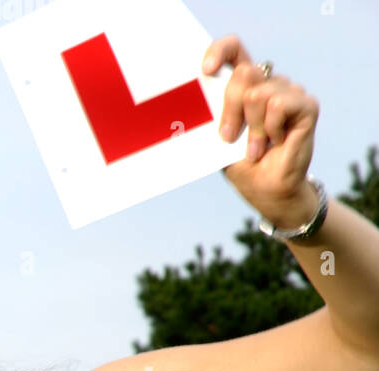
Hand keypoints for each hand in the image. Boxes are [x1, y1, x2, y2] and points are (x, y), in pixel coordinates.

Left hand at [202, 35, 318, 228]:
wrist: (267, 191)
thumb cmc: (242, 166)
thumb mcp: (219, 140)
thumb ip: (215, 115)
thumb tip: (191, 99)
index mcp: (245, 87)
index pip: (234, 51)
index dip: (220, 51)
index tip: (206, 70)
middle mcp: (269, 84)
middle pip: (244, 74)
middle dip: (231, 110)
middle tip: (229, 137)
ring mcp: (290, 92)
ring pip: (259, 93)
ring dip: (252, 129)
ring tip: (256, 148)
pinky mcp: (306, 106)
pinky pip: (280, 105)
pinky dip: (270, 129)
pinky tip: (275, 141)